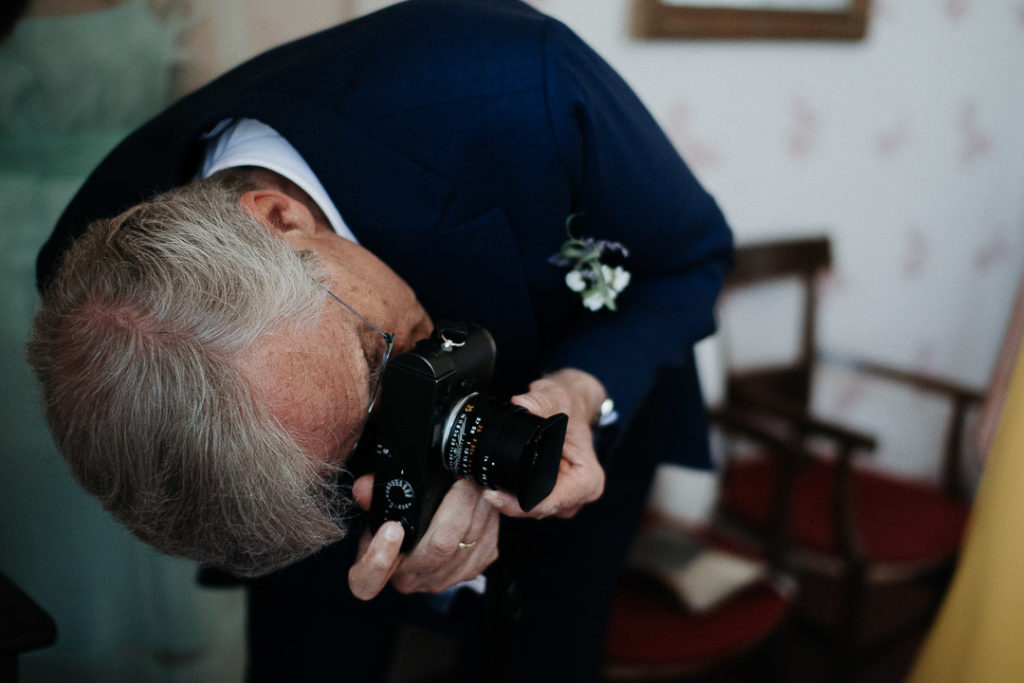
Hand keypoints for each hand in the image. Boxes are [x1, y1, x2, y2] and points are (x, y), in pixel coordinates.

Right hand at [347, 474, 498, 600]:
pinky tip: (486, 499)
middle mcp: (413, 579)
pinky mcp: (472, 571)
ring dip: (478, 506)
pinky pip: (487, 542)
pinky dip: (490, 516)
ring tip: (476, 480)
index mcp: (380, 568)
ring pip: (470, 542)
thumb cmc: (400, 529)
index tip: (391, 529)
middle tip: (460, 478)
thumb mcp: (380, 513)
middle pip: (439, 548)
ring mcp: (444, 578)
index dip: (378, 558)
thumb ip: (372, 497)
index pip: (368, 579)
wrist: (425, 545)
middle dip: (456, 505)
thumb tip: (365, 487)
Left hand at [483, 368, 606, 518]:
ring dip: (510, 499)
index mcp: (587, 480)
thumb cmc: (569, 404)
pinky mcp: (550, 496)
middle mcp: (578, 495)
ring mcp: (564, 498)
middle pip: (538, 510)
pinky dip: (513, 494)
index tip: (494, 495)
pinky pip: (527, 502)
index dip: (520, 504)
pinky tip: (499, 482)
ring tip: (491, 481)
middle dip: (510, 502)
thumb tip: (520, 403)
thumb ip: (539, 400)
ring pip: (530, 510)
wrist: (571, 405)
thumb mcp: (556, 396)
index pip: (550, 503)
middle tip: (485, 488)